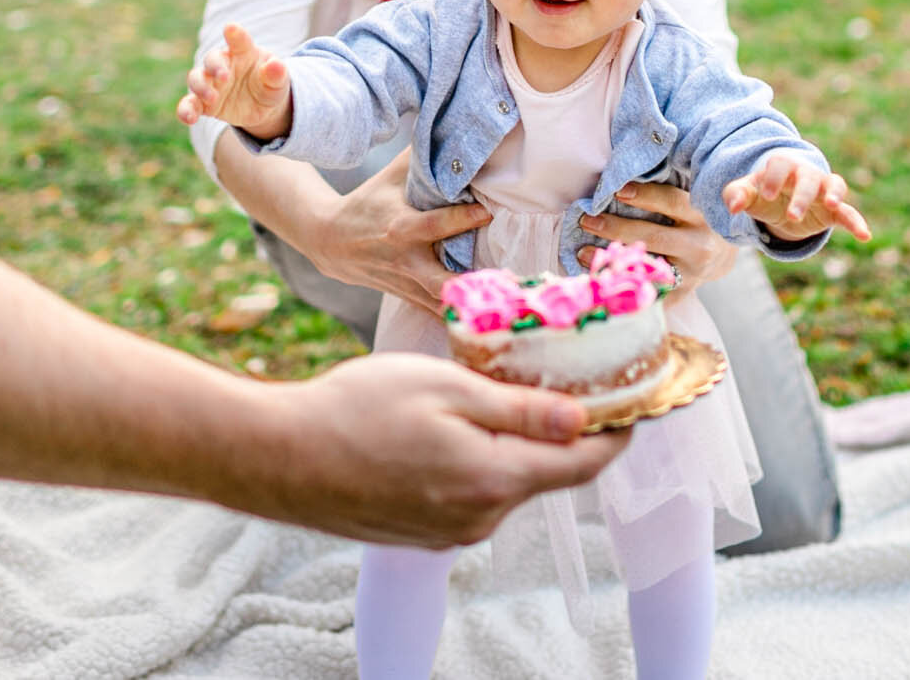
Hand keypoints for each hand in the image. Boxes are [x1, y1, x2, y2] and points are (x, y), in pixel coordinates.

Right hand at [177, 24, 291, 139]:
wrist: (262, 107)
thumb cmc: (269, 85)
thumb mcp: (279, 82)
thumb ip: (277, 74)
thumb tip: (276, 65)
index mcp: (243, 52)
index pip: (239, 40)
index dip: (235, 33)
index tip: (230, 28)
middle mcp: (223, 64)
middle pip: (212, 59)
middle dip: (215, 66)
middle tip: (223, 77)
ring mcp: (211, 83)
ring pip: (196, 78)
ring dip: (201, 87)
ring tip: (212, 99)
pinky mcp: (204, 103)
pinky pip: (190, 104)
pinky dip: (186, 110)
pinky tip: (188, 118)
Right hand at [265, 353, 630, 546]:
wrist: (278, 459)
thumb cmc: (354, 410)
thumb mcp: (445, 388)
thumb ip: (519, 410)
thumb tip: (583, 420)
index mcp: (494, 480)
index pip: (584, 464)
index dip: (616, 429)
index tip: (632, 397)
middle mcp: (481, 518)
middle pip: (547, 475)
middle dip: (563, 432)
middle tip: (563, 378)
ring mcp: (450, 532)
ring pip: (507, 484)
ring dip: (515, 446)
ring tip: (499, 395)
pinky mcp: (423, 532)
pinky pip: (473, 496)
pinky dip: (480, 462)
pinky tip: (454, 428)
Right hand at [311, 148, 490, 314]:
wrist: (330, 242)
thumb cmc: (368, 202)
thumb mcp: (390, 176)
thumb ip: (421, 156)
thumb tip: (450, 124)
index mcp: (402, 228)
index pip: (435, 225)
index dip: (462, 218)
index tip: (488, 211)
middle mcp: (406, 261)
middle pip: (440, 283)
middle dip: (470, 286)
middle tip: (508, 283)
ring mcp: (408, 285)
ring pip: (442, 305)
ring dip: (472, 308)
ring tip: (508, 307)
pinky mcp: (410, 298)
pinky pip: (438, 314)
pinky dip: (460, 317)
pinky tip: (488, 321)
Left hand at [579, 180, 738, 300]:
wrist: (722, 254)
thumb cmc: (694, 218)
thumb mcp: (690, 200)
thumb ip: (664, 190)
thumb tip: (619, 177)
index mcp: (702, 215)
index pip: (672, 202)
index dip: (644, 195)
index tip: (616, 190)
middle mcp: (700, 245)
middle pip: (655, 236)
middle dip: (616, 228)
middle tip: (587, 220)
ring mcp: (692, 273)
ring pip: (649, 267)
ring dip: (613, 259)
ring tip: (583, 251)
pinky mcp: (683, 293)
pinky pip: (650, 292)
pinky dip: (623, 284)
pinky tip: (600, 276)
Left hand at [723, 152, 870, 242]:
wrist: (781, 201)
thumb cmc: (763, 193)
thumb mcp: (747, 193)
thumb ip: (737, 194)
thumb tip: (732, 207)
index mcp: (782, 167)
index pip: (780, 165)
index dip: (774, 178)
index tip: (766, 195)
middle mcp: (805, 175)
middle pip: (807, 178)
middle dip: (801, 195)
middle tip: (792, 215)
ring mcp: (822, 191)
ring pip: (833, 185)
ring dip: (833, 194)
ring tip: (831, 205)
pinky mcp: (833, 210)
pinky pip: (848, 213)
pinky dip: (857, 222)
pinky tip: (865, 235)